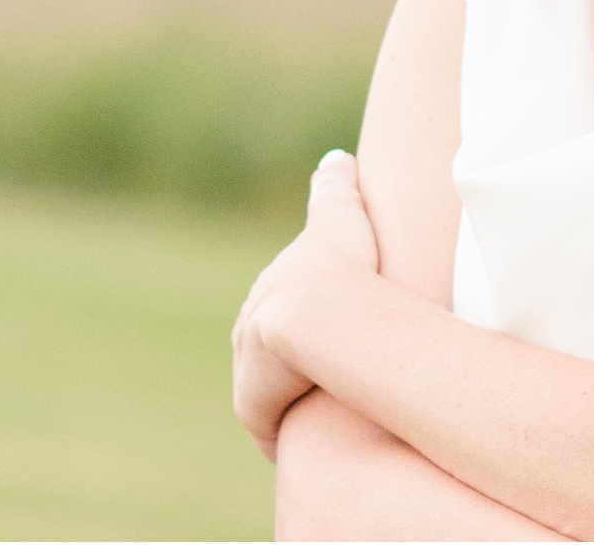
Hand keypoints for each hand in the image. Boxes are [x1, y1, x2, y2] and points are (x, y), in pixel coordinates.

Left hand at [233, 149, 383, 460]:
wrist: (325, 306)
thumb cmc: (345, 260)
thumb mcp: (342, 218)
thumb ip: (337, 190)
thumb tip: (337, 157)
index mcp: (273, 286)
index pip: (279, 315)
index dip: (305, 330)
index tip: (327, 347)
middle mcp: (251, 319)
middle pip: (267, 355)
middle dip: (290, 371)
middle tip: (333, 389)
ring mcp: (249, 358)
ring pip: (267, 389)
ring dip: (288, 403)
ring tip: (324, 418)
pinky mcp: (252, 392)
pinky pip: (268, 420)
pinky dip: (286, 427)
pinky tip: (313, 437)